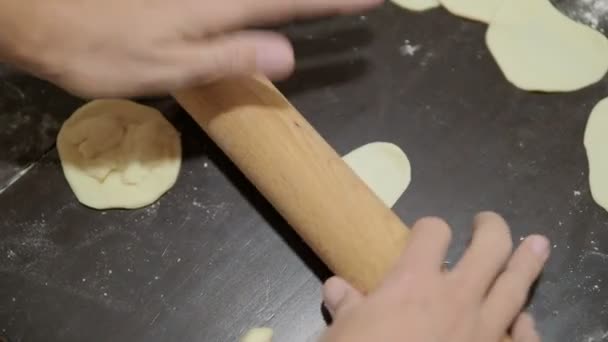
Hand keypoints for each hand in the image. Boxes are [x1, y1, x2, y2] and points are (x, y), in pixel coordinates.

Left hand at [0, 0, 381, 97]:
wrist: (35, 13)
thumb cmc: (99, 48)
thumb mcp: (167, 67)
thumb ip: (229, 57)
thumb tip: (289, 55)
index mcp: (221, 8)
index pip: (293, 4)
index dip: (334, 3)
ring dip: (293, 1)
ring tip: (322, 6)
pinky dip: (259, 6)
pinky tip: (263, 13)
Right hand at [320, 212, 549, 341]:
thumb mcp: (342, 332)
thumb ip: (345, 306)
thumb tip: (335, 287)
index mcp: (414, 281)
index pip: (432, 232)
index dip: (430, 228)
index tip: (427, 233)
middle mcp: (456, 296)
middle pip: (489, 247)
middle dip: (491, 228)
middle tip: (486, 223)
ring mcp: (483, 329)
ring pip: (515, 286)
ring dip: (527, 262)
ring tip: (538, 245)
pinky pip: (523, 338)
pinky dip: (527, 326)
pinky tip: (526, 320)